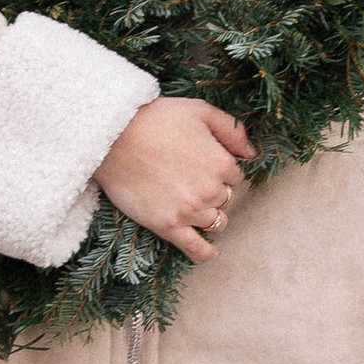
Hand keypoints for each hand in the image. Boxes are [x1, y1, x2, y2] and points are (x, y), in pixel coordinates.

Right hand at [97, 98, 251, 260]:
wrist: (112, 138)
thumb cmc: (155, 119)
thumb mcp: (199, 110)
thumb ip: (232, 130)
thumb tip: (251, 154)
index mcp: (221, 163)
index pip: (235, 175)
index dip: (220, 169)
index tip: (201, 162)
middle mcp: (210, 190)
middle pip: (226, 198)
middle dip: (215, 190)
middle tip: (191, 179)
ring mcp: (189, 211)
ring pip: (215, 221)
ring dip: (209, 214)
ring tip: (194, 206)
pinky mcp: (168, 226)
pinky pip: (195, 248)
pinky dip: (205, 252)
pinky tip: (209, 252)